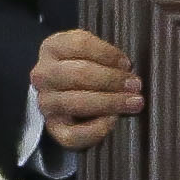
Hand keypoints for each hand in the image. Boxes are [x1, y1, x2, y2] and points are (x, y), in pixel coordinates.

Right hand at [28, 29, 142, 152]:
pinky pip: (72, 134)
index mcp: (52, 47)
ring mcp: (46, 102)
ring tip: (133, 103)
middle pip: (78, 74)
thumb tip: (127, 69)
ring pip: (75, 102)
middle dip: (112, 80)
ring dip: (109, 102)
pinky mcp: (53, 127)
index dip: (108, 54)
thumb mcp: (90, 51)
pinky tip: (112, 121)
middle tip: (135, 85)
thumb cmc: (85, 67)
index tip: (127, 63)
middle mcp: (43, 75)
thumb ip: (105, 54)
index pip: (80, 45)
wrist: (64, 91)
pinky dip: (95, 129)